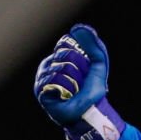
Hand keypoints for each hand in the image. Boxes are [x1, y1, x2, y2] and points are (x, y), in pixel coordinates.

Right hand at [33, 24, 123, 139]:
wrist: (91, 111)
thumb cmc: (93, 90)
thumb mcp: (99, 64)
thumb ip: (94, 46)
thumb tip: (78, 28)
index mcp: (58, 58)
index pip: (65, 46)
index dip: (79, 57)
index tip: (84, 70)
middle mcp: (47, 66)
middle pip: (64, 56)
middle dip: (78, 70)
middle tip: (80, 83)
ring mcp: (42, 78)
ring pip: (60, 69)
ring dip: (74, 81)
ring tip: (74, 91)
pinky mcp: (41, 91)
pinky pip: (54, 81)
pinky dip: (64, 88)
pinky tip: (65, 95)